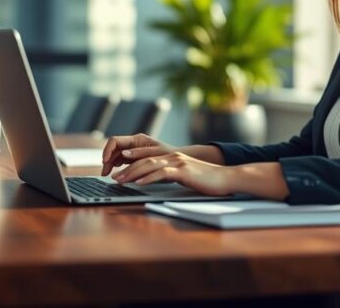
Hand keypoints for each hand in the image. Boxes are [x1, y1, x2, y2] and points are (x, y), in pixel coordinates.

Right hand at [100, 133, 175, 176]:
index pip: (115, 141)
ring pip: (116, 155)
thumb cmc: (169, 156)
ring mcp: (133, 150)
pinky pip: (121, 160)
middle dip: (107, 160)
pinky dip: (116, 166)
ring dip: (110, 164)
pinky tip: (116, 173)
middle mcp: (133, 143)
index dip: (107, 150)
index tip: (105, 162)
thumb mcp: (154, 155)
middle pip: (114, 149)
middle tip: (104, 173)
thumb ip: (139, 154)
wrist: (177, 160)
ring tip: (108, 175)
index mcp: (137, 139)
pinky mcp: (135, 157)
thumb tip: (123, 154)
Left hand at [112, 151, 235, 196]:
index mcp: (172, 157)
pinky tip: (140, 183)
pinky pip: (162, 174)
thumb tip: (155, 179)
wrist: (225, 178)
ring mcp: (178, 163)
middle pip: (144, 160)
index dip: (130, 163)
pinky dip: (149, 178)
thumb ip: (171, 174)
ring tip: (121, 180)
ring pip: (150, 165)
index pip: (146, 158)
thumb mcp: (185, 175)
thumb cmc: (206, 180)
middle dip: (126, 169)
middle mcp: (173, 157)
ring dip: (133, 173)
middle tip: (114, 177)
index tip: (118, 170)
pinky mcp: (184, 171)